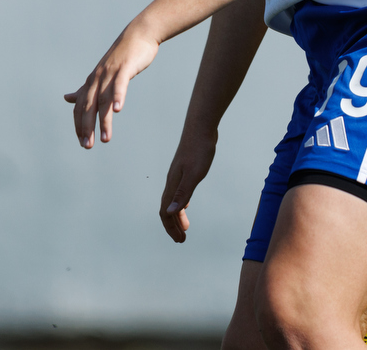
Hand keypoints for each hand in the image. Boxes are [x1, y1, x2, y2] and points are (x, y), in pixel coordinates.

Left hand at [64, 22, 159, 147]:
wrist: (139, 34)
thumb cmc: (122, 56)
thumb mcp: (102, 74)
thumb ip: (85, 89)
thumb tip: (67, 99)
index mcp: (91, 81)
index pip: (80, 107)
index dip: (79, 125)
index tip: (82, 142)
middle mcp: (97, 78)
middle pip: (88, 106)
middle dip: (87, 127)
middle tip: (88, 145)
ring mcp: (110, 72)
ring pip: (103, 100)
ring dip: (104, 120)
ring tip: (106, 138)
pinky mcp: (124, 68)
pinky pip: (119, 85)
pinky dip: (117, 97)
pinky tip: (118, 110)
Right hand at [160, 125, 217, 241]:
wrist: (201, 127)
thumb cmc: (199, 149)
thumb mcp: (194, 174)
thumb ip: (182, 193)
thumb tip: (170, 213)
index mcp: (173, 185)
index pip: (165, 213)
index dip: (171, 228)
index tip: (180, 240)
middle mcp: (172, 181)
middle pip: (167, 209)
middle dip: (173, 226)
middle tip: (182, 239)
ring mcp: (178, 175)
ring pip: (173, 200)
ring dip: (177, 216)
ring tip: (185, 227)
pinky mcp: (184, 169)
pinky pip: (178, 192)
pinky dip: (181, 202)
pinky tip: (186, 204)